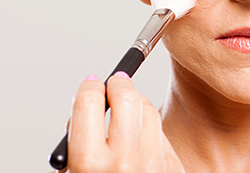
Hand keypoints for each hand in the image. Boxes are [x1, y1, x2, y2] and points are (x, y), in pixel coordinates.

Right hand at [60, 72, 183, 172]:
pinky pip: (161, 133)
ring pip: (148, 110)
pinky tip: (140, 138)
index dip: (88, 87)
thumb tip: (91, 101)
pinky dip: (150, 129)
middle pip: (126, 97)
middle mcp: (124, 163)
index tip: (90, 85)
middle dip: (117, 85)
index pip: (88, 102)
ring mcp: (154, 165)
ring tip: (124, 111)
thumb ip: (81, 140)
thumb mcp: (76, 172)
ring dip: (135, 103)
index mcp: (90, 165)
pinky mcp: (173, 168)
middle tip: (111, 85)